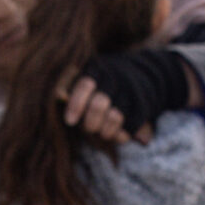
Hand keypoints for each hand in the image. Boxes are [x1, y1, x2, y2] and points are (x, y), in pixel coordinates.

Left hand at [69, 50, 193, 145]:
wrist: (142, 76)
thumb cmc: (103, 84)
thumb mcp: (87, 80)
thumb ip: (70, 87)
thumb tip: (61, 95)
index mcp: (99, 69)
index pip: (85, 85)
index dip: (76, 105)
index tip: (69, 121)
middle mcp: (116, 77)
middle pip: (98, 105)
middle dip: (90, 123)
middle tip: (88, 129)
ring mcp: (132, 91)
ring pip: (114, 117)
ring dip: (105, 131)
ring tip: (102, 133)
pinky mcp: (143, 105)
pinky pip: (130, 126)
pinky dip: (121, 135)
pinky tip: (116, 134)